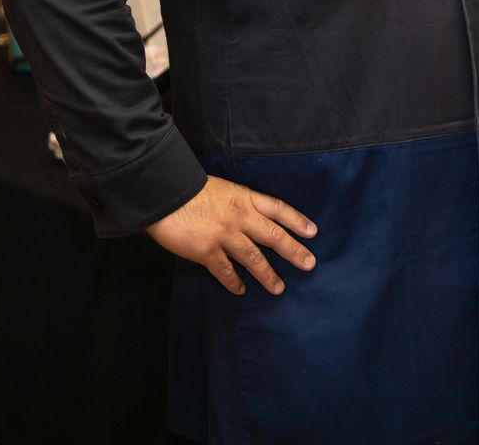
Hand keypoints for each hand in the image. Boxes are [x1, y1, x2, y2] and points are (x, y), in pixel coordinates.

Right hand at [145, 177, 317, 296]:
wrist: (165, 193)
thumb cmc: (190, 188)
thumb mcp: (222, 188)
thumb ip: (237, 203)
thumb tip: (248, 218)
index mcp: (244, 198)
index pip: (278, 208)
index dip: (296, 220)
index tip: (313, 232)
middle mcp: (240, 217)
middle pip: (273, 235)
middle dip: (293, 250)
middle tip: (309, 264)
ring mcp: (225, 235)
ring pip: (254, 258)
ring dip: (267, 275)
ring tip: (278, 288)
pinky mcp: (207, 252)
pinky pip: (226, 271)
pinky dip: (234, 282)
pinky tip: (240, 290)